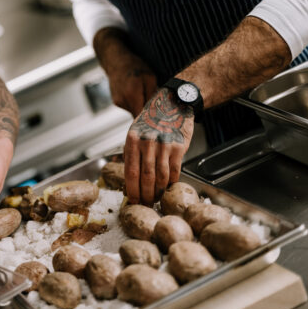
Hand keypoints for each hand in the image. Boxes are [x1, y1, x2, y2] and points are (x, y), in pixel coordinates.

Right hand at [107, 55, 158, 116]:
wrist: (116, 61)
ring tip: (141, 91)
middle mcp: (123, 100)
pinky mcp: (116, 102)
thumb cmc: (134, 66)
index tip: (157, 117)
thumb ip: (153, 95)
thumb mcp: (150, 77)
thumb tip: (156, 110)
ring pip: (134, 111)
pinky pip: (129, 107)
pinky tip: (134, 91)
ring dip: (140, 105)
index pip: (142, 117)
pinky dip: (133, 102)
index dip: (150, 118)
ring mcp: (118, 102)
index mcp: (132, 94)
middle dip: (146, 111)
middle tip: (152, 101)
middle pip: (138, 115)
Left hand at [124, 87, 192, 205]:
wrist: (172, 104)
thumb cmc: (152, 120)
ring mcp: (163, 145)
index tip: (133, 201)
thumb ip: (132, 152)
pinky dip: (171, 182)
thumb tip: (129, 180)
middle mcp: (147, 142)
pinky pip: (174, 171)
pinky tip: (168, 187)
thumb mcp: (135, 131)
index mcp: (132, 140)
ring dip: (158, 191)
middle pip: (145, 177)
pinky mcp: (178, 147)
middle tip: (146, 204)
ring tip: (156, 198)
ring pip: (160, 176)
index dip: (132, 190)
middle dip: (145, 195)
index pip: (130, 172)